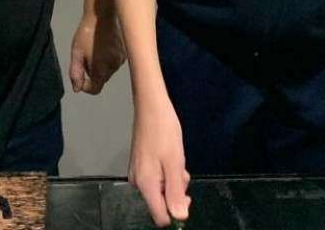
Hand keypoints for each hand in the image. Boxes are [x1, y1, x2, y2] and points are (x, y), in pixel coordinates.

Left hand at [69, 14, 125, 93]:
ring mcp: (120, 60)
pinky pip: (114, 63)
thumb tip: (77, 89)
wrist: (102, 16)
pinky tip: (102, 47)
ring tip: (93, 50)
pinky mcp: (124, 53)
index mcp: (101, 69)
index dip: (86, 86)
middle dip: (92, 73)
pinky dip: (107, 60)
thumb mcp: (76, 53)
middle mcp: (113, 68)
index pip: (95, 89)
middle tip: (85, 57)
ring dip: (100, 66)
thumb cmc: (87, 34)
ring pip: (108, 71)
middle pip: (101, 79)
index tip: (80, 76)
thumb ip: (75, 73)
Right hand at [129, 96, 190, 226]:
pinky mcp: (139, 165)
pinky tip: (168, 155)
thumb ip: (176, 192)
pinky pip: (156, 178)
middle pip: (161, 202)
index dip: (176, 211)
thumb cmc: (163, 130)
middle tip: (181, 168)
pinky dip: (166, 171)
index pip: (160, 216)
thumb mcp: (175, 162)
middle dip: (176, 190)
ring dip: (172, 179)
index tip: (186, 195)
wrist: (150, 106)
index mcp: (146, 184)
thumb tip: (179, 217)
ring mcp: (137, 173)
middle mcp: (138, 182)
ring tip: (174, 157)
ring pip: (160, 189)